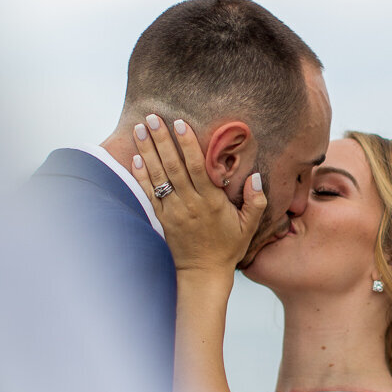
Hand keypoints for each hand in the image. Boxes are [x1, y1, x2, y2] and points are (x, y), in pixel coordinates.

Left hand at [131, 115, 266, 273]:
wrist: (202, 273)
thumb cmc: (228, 247)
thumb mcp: (249, 226)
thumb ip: (256, 200)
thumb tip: (256, 176)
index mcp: (211, 202)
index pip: (197, 167)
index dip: (187, 144)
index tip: (179, 123)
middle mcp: (190, 204)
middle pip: (173, 166)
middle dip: (162, 140)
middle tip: (152, 117)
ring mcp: (173, 211)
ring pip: (158, 176)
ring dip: (147, 151)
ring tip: (139, 129)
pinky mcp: (161, 218)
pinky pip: (149, 193)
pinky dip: (141, 175)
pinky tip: (135, 157)